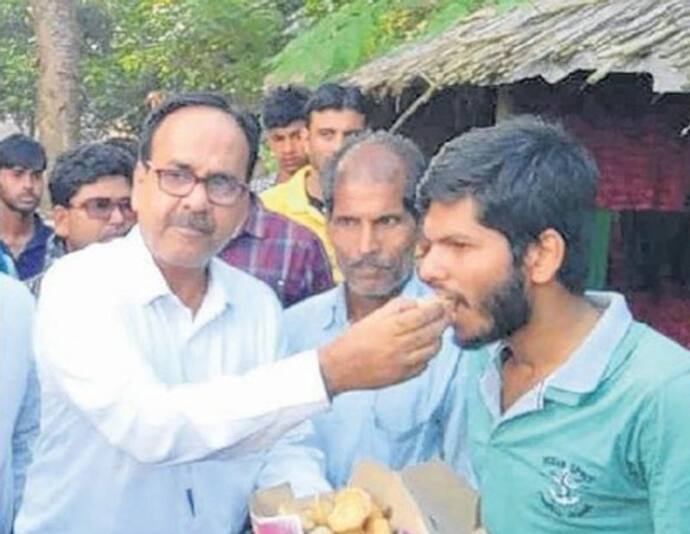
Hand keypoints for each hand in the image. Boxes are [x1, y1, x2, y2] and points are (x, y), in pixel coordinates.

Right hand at [317, 297, 448, 394]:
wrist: (340, 366)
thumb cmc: (356, 337)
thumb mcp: (374, 316)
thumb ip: (398, 307)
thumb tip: (420, 303)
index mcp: (392, 327)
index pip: (424, 315)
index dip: (437, 309)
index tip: (442, 305)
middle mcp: (400, 345)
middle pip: (432, 332)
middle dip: (443, 322)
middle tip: (447, 316)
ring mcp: (403, 363)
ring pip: (432, 350)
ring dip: (438, 339)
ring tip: (435, 333)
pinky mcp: (403, 376)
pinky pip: (424, 364)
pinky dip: (427, 355)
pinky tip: (422, 349)